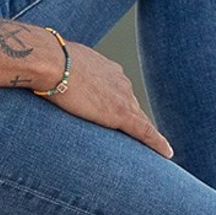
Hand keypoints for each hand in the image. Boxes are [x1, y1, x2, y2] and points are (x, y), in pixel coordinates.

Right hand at [34, 34, 172, 157]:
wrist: (51, 61)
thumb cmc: (48, 60)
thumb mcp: (62, 65)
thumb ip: (67, 74)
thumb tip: (53, 78)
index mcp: (108, 69)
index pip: (120, 91)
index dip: (121, 104)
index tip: (121, 114)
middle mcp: (121, 82)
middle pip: (132, 106)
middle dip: (134, 121)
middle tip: (137, 139)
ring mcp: (123, 97)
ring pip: (140, 120)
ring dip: (144, 134)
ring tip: (149, 151)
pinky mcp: (120, 114)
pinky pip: (145, 132)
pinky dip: (157, 143)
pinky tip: (167, 153)